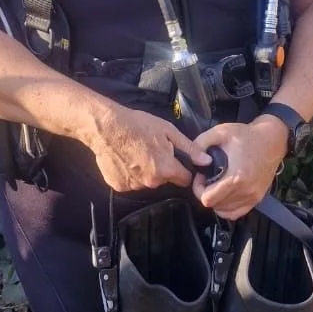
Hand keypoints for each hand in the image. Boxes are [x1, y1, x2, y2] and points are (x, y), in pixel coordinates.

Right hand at [88, 104, 211, 192]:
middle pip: (164, 180)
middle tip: (151, 151)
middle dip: (161, 169)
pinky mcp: (119, 186)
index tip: (176, 160)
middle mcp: (151, 182)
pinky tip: (125, 159)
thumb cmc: (138, 125)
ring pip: (147, 181)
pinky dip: (129, 174)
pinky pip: (130, 182)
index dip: (182, 169)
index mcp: (166, 169)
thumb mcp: (168, 131)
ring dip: (145, 171)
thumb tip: (206, 161)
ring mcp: (134, 186)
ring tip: (136, 153)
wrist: (106, 127)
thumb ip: (189, 148)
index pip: (184, 179)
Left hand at [190, 118, 288, 219]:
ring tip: (215, 184)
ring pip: (223, 211)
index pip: (208, 199)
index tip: (201, 175)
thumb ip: (200, 144)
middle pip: (214, 205)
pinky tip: (224, 194)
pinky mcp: (257, 199)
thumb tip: (192, 160)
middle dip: (205, 192)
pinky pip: (235, 213)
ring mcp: (253, 197)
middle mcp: (246, 191)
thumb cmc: (246, 135)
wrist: (272, 139)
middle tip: (207, 178)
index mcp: (236, 177)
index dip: (198, 188)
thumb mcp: (220, 132)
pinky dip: (226, 208)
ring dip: (215, 200)